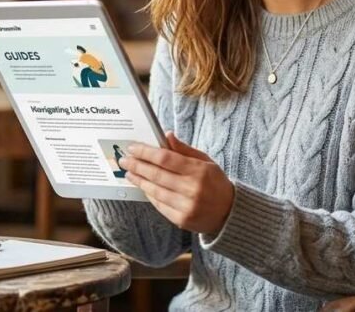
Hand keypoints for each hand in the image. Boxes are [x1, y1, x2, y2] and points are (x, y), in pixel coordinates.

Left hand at [120, 132, 234, 234]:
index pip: (166, 158)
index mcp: (199, 171)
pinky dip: (149, 194)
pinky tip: (143, 186)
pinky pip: (159, 205)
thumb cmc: (216, 183)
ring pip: (155, 190)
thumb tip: (166, 135)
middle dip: (137, 166)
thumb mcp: (206, 161)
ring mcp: (186, 206)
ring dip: (139, 180)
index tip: (133, 148)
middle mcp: (192, 189)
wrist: (229, 213)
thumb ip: (185, 149)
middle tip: (124, 160)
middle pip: (157, 174)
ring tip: (129, 173)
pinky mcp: (181, 219)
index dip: (146, 152)